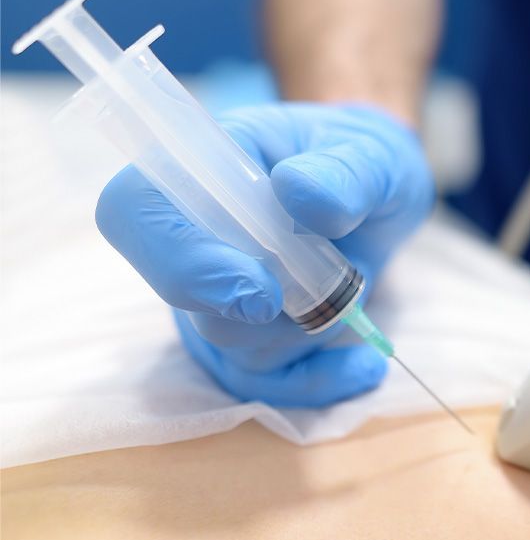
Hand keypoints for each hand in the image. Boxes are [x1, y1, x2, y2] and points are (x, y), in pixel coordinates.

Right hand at [95, 102, 433, 406]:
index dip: (177, 254)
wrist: (384, 205)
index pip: (135, 209)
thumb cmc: (364, 166)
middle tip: (301, 307)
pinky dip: (318, 380)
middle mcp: (197, 237)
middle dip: (237, 315)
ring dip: (300, 330)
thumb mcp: (376, 155)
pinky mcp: (251, 342)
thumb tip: (299, 192)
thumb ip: (346, 172)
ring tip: (357, 287)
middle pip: (176, 292)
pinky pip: (266, 383)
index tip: (257, 285)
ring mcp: (218, 296)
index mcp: (204, 169)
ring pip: (230, 341)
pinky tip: (364, 364)